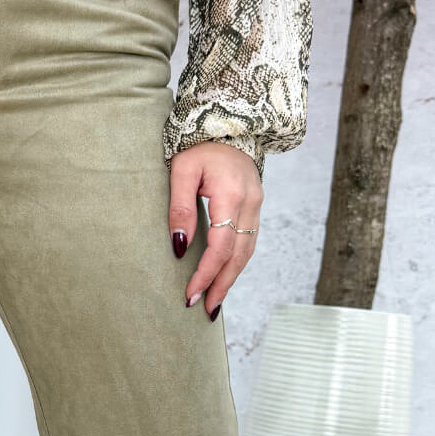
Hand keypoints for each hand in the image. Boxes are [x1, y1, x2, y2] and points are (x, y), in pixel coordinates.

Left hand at [169, 141, 262, 314]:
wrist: (227, 125)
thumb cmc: (199, 146)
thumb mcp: (181, 171)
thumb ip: (179, 208)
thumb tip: (178, 247)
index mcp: (231, 193)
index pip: (221, 245)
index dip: (206, 273)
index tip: (191, 293)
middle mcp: (250, 202)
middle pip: (238, 255)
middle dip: (221, 285)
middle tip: (205, 310)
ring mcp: (256, 205)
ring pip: (247, 252)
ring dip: (231, 279)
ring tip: (214, 302)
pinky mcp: (255, 208)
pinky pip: (248, 243)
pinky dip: (236, 264)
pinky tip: (224, 278)